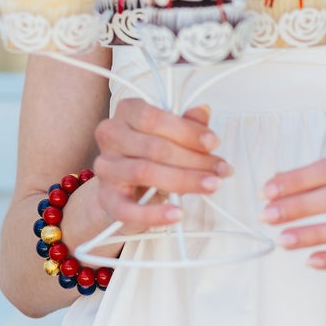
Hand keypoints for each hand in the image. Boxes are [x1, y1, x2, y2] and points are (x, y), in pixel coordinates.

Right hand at [72, 99, 232, 241]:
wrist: (124, 190)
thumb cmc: (149, 156)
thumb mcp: (169, 136)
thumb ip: (186, 124)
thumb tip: (202, 112)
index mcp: (126, 112)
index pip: (153, 117)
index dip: (186, 131)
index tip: (212, 143)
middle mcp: (111, 136)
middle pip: (153, 146)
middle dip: (193, 159)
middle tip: (220, 169)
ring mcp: (105, 168)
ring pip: (145, 172)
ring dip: (183, 181)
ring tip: (210, 186)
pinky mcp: (106, 199)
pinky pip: (129, 209)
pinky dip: (155, 214)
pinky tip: (177, 213)